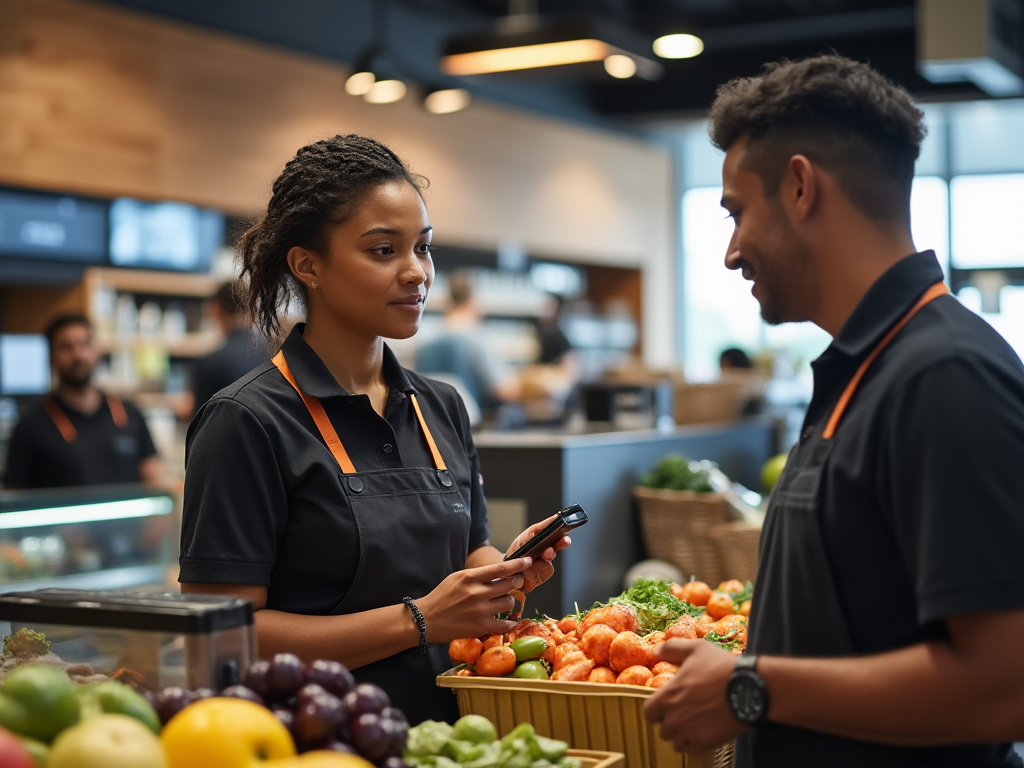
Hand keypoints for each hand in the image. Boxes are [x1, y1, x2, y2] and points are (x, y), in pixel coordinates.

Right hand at [417, 558, 532, 641]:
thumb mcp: (458, 578)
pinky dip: (510, 622)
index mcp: (470, 577)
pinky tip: (509, 620)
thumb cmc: (442, 596)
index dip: (518, 564)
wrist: (426, 619)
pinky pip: (505, 624)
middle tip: (516, 583)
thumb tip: (501, 572)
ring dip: (509, 601)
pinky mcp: (481, 626)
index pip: (500, 568)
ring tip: (502, 601)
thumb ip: (478, 575)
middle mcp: (477, 592)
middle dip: (516, 582)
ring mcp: (480, 610)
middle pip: (509, 585)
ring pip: (509, 602)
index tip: (528, 561)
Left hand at [506, 516, 570, 591]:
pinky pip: (536, 580)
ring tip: (526, 562)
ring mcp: (541, 573)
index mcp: (547, 547)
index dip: (564, 542)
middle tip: (546, 552)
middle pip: (553, 558)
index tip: (565, 540)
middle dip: (549, 555)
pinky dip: (528, 575)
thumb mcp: (529, 534)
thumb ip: (543, 526)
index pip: (560, 544)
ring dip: (535, 566)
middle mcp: (546, 561)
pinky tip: (523, 572)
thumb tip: (556, 517)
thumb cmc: (519, 548)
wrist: (504, 564)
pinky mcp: (534, 584)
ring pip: (546, 570)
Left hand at [643, 639, 746, 754]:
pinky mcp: (705, 744)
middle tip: (684, 711)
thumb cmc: (720, 667)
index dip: (657, 708)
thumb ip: (672, 649)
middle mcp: (673, 720)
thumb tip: (655, 651)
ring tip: (694, 722)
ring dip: (681, 734)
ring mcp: (689, 734)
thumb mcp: (695, 649)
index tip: (668, 703)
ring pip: (675, 741)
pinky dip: (693, 743)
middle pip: (662, 729)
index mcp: (667, 698)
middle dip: (670, 721)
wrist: (748, 689)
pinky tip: (702, 731)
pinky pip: (690, 750)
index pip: (649, 712)